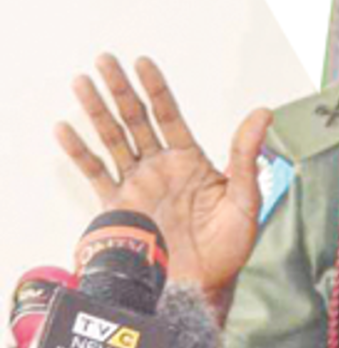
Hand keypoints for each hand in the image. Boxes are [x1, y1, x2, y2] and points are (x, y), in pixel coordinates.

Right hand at [55, 54, 271, 297]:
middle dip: (121, 89)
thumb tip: (264, 112)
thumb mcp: (245, 197)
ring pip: (112, 140)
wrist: (202, 288)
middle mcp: (160, 168)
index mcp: (190, 160)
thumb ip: (247, 154)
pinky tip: (65, 129)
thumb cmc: (228, 247)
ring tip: (82, 82)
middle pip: (136, 119)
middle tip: (105, 60)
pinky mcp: (118, 209)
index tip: (142, 63)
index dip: (156, 89)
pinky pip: (95, 175)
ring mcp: (137, 185)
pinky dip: (80, 152)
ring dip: (97, 111)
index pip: (169, 115)